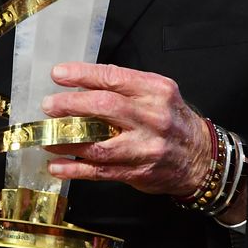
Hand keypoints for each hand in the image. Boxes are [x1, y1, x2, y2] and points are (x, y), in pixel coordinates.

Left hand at [41, 62, 211, 196]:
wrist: (201, 158)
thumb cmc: (173, 120)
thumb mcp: (158, 93)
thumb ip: (126, 88)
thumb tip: (81, 84)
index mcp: (156, 90)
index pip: (114, 77)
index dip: (82, 75)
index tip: (58, 74)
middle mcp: (152, 117)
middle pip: (104, 107)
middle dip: (70, 105)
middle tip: (49, 106)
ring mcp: (145, 148)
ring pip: (98, 144)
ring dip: (66, 141)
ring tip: (46, 137)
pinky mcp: (137, 172)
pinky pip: (99, 171)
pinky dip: (74, 169)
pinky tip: (57, 166)